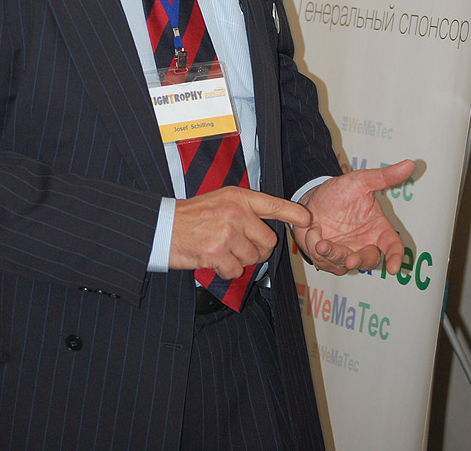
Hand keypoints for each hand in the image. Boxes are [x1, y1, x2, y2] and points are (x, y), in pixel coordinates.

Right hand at [169, 186, 311, 279]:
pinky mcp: (217, 252)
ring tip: (221, 251)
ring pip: (253, 258)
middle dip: (258, 251)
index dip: (292, 213)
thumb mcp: (219, 201)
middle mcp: (235, 212)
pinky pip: (236, 271)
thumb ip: (243, 211)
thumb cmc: (191, 216)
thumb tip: (265, 229)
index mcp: (237, 197)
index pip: (272, 204)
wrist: (163, 226)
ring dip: (239, 261)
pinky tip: (213, 260)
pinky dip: (226, 271)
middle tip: (241, 250)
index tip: (307, 219)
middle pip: (267, 241)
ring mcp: (227, 232)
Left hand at [293, 159, 415, 275]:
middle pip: (370, 261)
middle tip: (350, 259)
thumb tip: (410, 164)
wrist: (312, 199)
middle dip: (360, 261)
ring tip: (321, 244)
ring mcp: (347, 253)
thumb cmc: (340, 191)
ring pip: (345, 264)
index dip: (395, 257)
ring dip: (334, 255)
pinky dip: (319, 252)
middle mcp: (364, 244)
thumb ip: (384, 177)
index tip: (394, 268)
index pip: (392, 246)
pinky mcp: (330, 259)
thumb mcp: (360, 181)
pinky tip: (314, 236)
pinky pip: (327, 263)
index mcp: (378, 229)